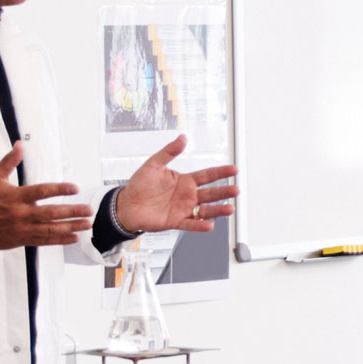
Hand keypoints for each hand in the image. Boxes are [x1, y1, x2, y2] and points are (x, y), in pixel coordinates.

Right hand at [0, 142, 93, 250]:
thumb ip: (9, 162)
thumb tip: (19, 144)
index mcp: (16, 197)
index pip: (42, 191)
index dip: (60, 189)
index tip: (75, 188)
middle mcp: (22, 213)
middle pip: (51, 213)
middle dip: (72, 212)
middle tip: (89, 210)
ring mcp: (23, 228)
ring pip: (50, 228)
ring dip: (71, 227)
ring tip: (87, 224)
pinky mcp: (23, 239)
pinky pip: (44, 241)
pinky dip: (59, 239)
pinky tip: (73, 237)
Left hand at [115, 135, 239, 233]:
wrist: (126, 204)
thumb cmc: (139, 185)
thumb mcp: (154, 164)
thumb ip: (169, 151)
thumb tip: (182, 138)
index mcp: (184, 181)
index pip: (207, 175)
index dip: (221, 172)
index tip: (234, 169)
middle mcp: (187, 195)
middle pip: (211, 193)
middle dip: (224, 192)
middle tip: (236, 190)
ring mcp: (183, 209)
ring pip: (205, 210)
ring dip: (218, 210)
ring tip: (229, 209)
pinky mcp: (176, 221)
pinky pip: (191, 224)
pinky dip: (199, 225)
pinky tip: (209, 225)